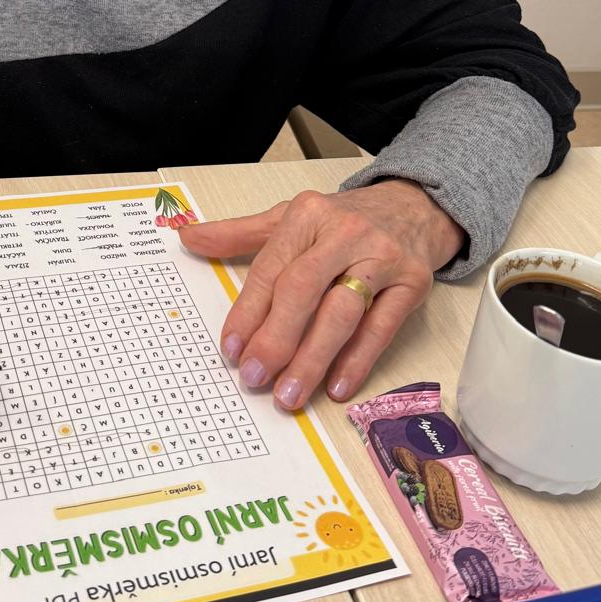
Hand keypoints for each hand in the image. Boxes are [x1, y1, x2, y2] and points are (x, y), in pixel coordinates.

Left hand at [177, 181, 463, 409]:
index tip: (231, 349)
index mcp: (308, 215)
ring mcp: (382, 258)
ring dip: (312, 359)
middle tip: (255, 376)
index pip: (271, 269)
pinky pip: (381, 328)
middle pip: (304, 290)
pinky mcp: (412, 283)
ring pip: (342, 314)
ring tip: (289, 393)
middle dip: (276, 338)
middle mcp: (345, 233)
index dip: (248, 312)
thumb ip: (240, 233)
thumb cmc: (342, 221)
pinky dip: (357, 361)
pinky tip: (336, 387)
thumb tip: (187, 238)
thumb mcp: (291, 218)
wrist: (413, 208)